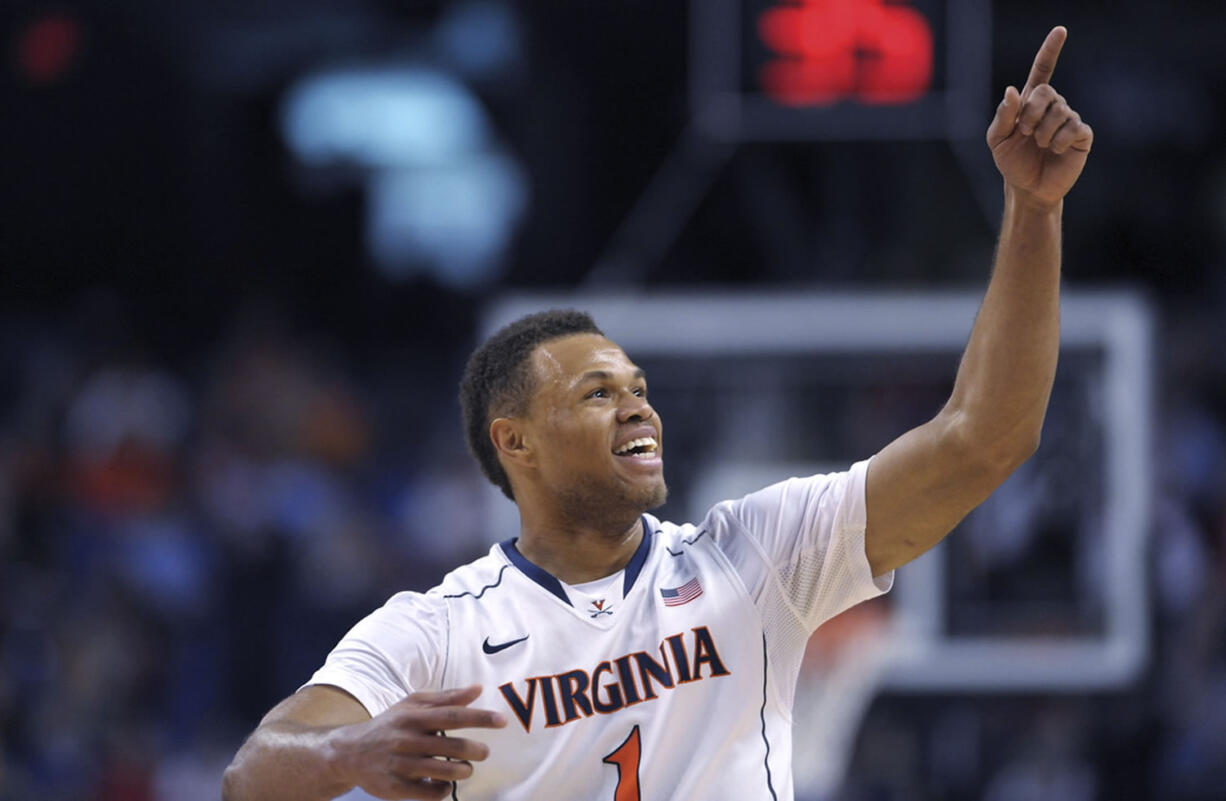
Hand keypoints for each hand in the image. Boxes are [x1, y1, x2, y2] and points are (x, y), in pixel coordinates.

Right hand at [325, 685, 506, 799]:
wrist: (348, 753)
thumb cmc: (390, 725)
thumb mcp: (412, 705)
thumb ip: (446, 698)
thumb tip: (478, 689)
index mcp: (413, 717)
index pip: (452, 716)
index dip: (479, 718)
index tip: (502, 721)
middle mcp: (406, 740)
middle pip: (452, 746)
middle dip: (476, 750)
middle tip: (484, 751)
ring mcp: (400, 765)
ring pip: (443, 772)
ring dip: (463, 771)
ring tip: (466, 768)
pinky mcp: (395, 788)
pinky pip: (429, 794)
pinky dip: (443, 790)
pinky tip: (445, 784)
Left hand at [986, 26, 1093, 209]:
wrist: (1027, 188)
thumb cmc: (1012, 162)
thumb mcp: (998, 139)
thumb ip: (1003, 115)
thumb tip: (1012, 90)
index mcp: (1031, 103)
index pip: (1043, 70)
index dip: (1051, 49)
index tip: (1060, 31)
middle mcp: (1053, 106)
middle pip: (1047, 92)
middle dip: (1031, 114)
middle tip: (1025, 132)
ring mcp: (1069, 119)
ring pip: (1060, 111)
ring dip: (1043, 132)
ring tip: (1039, 145)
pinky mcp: (1081, 136)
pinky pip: (1074, 128)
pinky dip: (1059, 140)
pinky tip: (1055, 149)